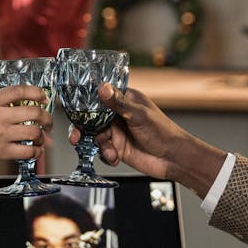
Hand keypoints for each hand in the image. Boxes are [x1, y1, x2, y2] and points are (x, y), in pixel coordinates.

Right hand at [0, 85, 53, 173]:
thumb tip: (19, 108)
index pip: (19, 90)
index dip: (36, 92)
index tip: (44, 96)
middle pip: (33, 112)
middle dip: (47, 117)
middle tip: (49, 121)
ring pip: (34, 132)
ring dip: (43, 136)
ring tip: (42, 138)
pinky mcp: (0, 152)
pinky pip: (27, 152)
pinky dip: (36, 152)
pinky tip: (35, 152)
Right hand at [68, 84, 187, 178]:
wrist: (172, 158)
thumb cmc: (162, 131)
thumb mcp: (139, 115)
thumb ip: (119, 103)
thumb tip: (102, 88)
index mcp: (124, 100)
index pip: (99, 98)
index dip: (85, 105)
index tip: (75, 113)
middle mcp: (118, 115)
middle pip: (92, 119)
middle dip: (84, 129)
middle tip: (76, 137)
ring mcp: (117, 132)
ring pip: (95, 137)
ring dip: (101, 146)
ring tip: (111, 152)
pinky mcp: (118, 148)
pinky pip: (102, 151)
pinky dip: (106, 155)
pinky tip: (116, 158)